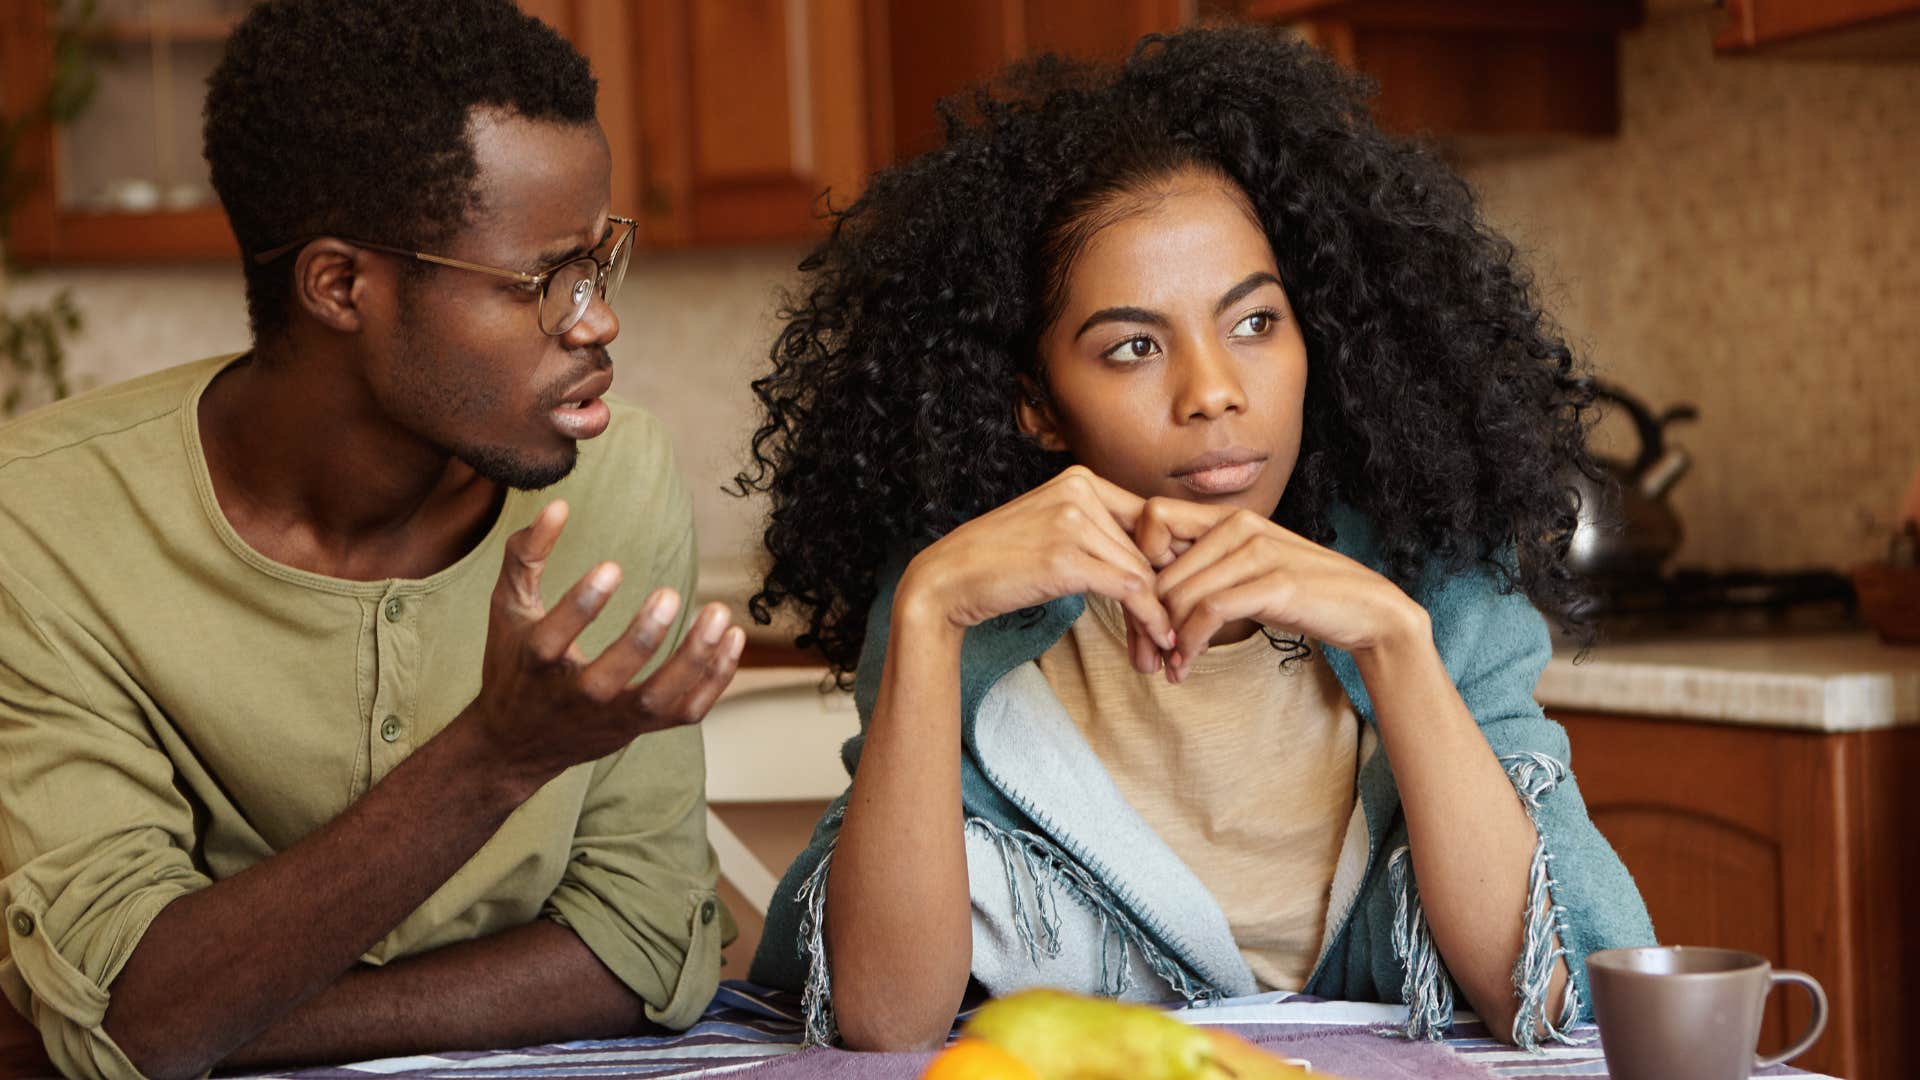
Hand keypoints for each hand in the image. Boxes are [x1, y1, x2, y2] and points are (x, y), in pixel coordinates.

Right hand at [468, 500, 744, 787]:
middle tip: (670, 594)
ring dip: (693, 660)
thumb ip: (526, 555)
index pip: (554, 639)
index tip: (612, 566)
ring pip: (658, 700)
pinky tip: (732, 639)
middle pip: (609, 678)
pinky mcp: (641, 728)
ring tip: (720, 613)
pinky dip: (715, 681)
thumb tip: (559, 505)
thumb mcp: (508, 608)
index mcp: (535, 663)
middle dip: (642, 638)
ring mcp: (612, 717)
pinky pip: (687, 712)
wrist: (517, 743)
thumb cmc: (514, 663)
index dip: (582, 604)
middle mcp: (574, 697)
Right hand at [897, 466, 1175, 673]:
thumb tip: (1152, 559)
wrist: (948, 579)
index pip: (1147, 519)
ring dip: (1157, 617)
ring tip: (1160, 649)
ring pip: (1143, 572)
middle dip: (1163, 596)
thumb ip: (1096, 529)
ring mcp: (1071, 521)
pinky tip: (1157, 640)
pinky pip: (1129, 590)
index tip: (1175, 598)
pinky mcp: (1065, 557)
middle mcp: (1079, 490)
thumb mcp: (1051, 527)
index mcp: (1079, 478)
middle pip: (1147, 549)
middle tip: (1168, 636)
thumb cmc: (999, 560)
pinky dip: (1150, 619)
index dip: (1168, 563)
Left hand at [1135, 498, 1425, 678]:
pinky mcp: (1274, 582)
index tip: (1145, 602)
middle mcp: (1239, 524)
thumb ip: (1203, 567)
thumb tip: (1147, 590)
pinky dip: (1189, 644)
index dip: (1138, 559)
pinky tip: (1186, 666)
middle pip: (1159, 567)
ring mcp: (1258, 550)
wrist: (1365, 609)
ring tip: (1168, 665)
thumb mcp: (1245, 570)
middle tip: (1147, 653)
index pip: (1152, 517)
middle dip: (1146, 617)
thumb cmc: (1298, 592)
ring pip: (1179, 593)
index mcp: (1227, 516)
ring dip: (1166, 639)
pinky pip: (1208, 612)